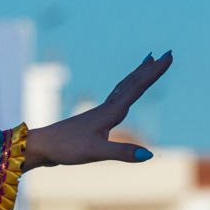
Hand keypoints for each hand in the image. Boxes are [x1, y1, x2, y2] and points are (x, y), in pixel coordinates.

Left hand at [23, 53, 171, 169]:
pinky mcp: (93, 122)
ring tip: (147, 64)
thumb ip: (122, 152)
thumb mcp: (95, 152)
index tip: (168, 56)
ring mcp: (99, 114)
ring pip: (123, 89)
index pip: (137, 87)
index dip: (154, 72)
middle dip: (149, 69)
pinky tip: (122, 97)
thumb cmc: (65, 148)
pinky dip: (124, 91)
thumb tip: (148, 155)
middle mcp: (106, 109)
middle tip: (165, 54)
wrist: (40, 146)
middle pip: (131, 83)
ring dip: (137, 76)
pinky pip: (115, 100)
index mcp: (111, 112)